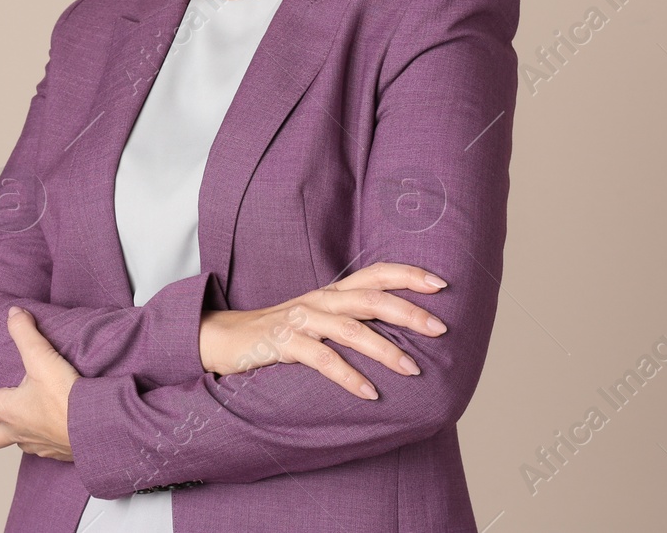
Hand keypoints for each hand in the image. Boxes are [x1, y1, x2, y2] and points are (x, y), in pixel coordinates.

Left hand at [0, 306, 78, 461]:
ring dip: (4, 428)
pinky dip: (32, 433)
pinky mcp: (57, 449)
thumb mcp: (44, 359)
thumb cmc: (71, 401)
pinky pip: (36, 445)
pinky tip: (42, 422)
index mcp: (7, 410)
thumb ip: (26, 334)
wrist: (101, 430)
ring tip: (9, 413)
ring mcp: (37, 444)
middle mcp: (17, 431)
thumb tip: (14, 313)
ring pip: (10, 440)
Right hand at [198, 262, 448, 399]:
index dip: (408, 275)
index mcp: (332, 292)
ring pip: (350, 329)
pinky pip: (322, 360)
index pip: (375, 274)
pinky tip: (370, 393)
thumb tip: (399, 330)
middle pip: (370, 298)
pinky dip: (349, 377)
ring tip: (413, 369)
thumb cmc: (281, 332)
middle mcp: (320, 300)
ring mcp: (301, 321)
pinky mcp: (284, 344)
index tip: (441, 285)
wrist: (226, 338)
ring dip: (385, 349)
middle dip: (407, 312)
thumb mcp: (318, 319)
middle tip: (439, 329)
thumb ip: (351, 318)